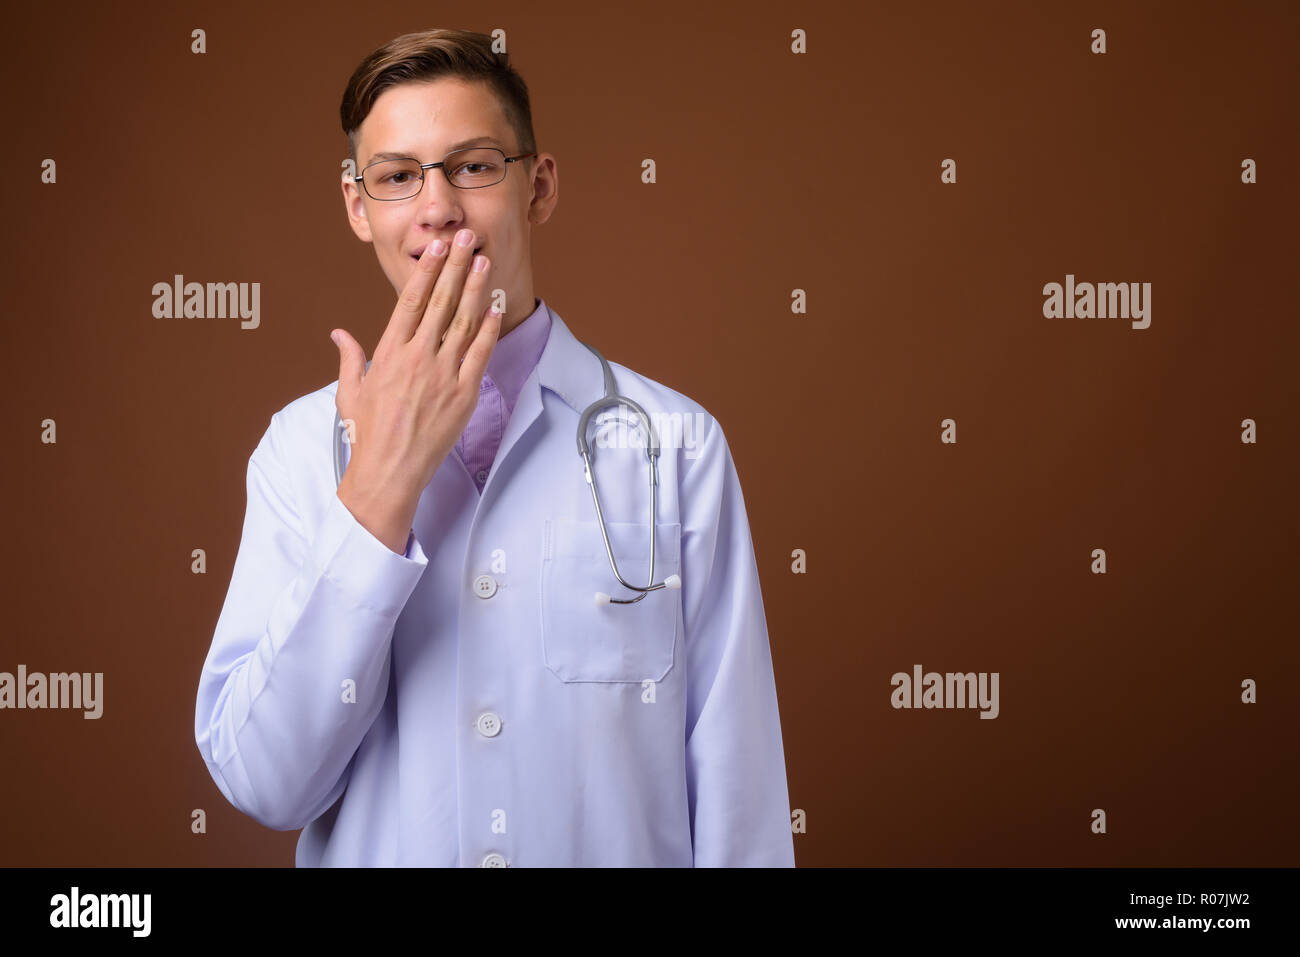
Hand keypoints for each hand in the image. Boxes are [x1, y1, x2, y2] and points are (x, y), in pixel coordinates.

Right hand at [330, 228, 500, 550]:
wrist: (390, 470)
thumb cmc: (368, 433)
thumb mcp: (350, 391)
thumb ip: (349, 358)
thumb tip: (340, 334)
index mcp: (389, 353)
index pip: (410, 301)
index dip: (426, 271)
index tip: (437, 249)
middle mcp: (417, 358)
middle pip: (440, 302)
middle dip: (455, 267)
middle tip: (467, 238)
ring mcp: (442, 374)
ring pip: (462, 322)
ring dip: (475, 288)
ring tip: (484, 261)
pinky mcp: (463, 393)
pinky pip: (479, 354)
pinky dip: (488, 328)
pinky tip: (495, 306)